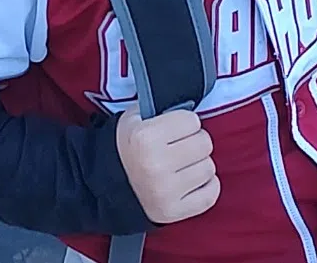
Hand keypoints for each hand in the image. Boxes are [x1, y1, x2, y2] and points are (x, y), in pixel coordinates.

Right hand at [115, 109, 218, 223]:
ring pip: (209, 168)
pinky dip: (205, 186)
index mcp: (145, 138)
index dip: (184, 123)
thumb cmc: (127, 148)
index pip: (192, 120)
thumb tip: (190, 104)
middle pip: (204, 143)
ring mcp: (166, 192)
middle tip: (180, 147)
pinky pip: (211, 194)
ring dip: (199, 165)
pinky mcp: (174, 212)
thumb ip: (160, 108)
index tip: (175, 130)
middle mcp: (156, 165)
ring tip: (182, 166)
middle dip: (194, 142)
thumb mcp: (134, 118)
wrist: (106, 186)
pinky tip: (191, 181)